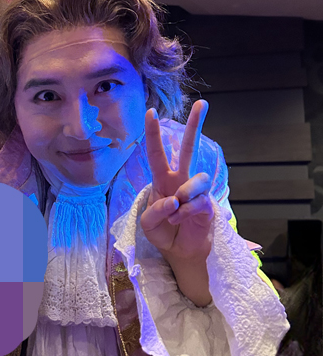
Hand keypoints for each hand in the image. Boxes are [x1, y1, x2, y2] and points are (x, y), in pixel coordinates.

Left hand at [141, 100, 213, 260]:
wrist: (180, 252)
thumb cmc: (163, 232)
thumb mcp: (148, 224)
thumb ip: (155, 211)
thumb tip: (174, 199)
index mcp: (162, 180)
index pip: (156, 153)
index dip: (153, 133)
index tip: (151, 111)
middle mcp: (180, 180)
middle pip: (189, 148)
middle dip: (195, 125)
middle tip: (202, 103)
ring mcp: (196, 192)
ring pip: (197, 178)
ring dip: (185, 192)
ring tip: (176, 206)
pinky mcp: (207, 206)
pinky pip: (198, 202)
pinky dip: (185, 212)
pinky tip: (179, 220)